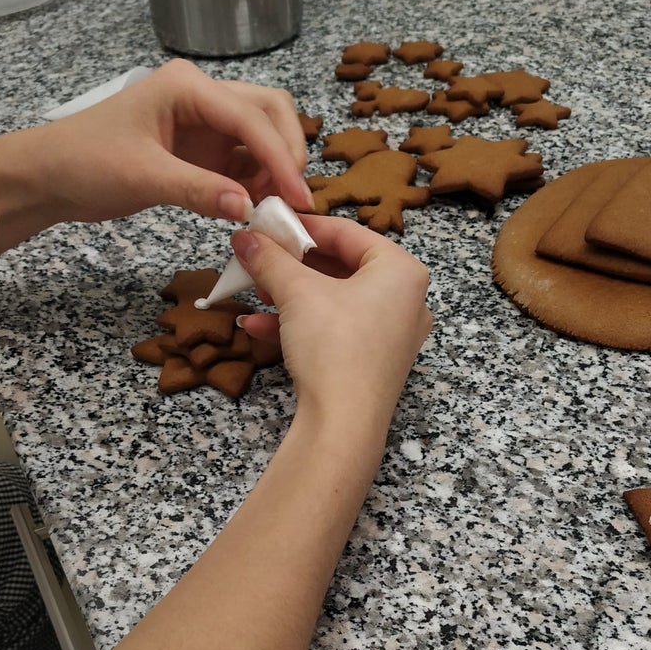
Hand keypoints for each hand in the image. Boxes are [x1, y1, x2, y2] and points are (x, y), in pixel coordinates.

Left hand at [35, 59, 313, 223]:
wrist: (53, 177)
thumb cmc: (85, 162)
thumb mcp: (143, 177)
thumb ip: (198, 191)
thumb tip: (248, 208)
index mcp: (187, 87)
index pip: (250, 118)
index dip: (280, 157)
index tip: (298, 197)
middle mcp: (203, 99)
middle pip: (270, 113)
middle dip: (287, 154)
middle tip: (292, 201)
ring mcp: (206, 126)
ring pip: (262, 138)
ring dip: (275, 171)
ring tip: (272, 210)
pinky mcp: (203, 153)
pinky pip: (245, 164)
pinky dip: (257, 185)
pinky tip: (255, 209)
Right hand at [232, 217, 431, 431]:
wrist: (343, 425)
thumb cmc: (335, 347)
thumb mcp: (296, 292)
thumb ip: (270, 259)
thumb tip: (244, 237)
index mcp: (401, 271)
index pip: (346, 232)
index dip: (302, 226)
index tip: (269, 224)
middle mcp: (406, 301)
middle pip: (341, 267)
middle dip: (294, 265)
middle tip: (261, 257)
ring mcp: (393, 335)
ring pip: (334, 301)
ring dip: (291, 295)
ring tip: (258, 291)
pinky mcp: (375, 363)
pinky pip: (336, 330)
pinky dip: (301, 325)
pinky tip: (260, 326)